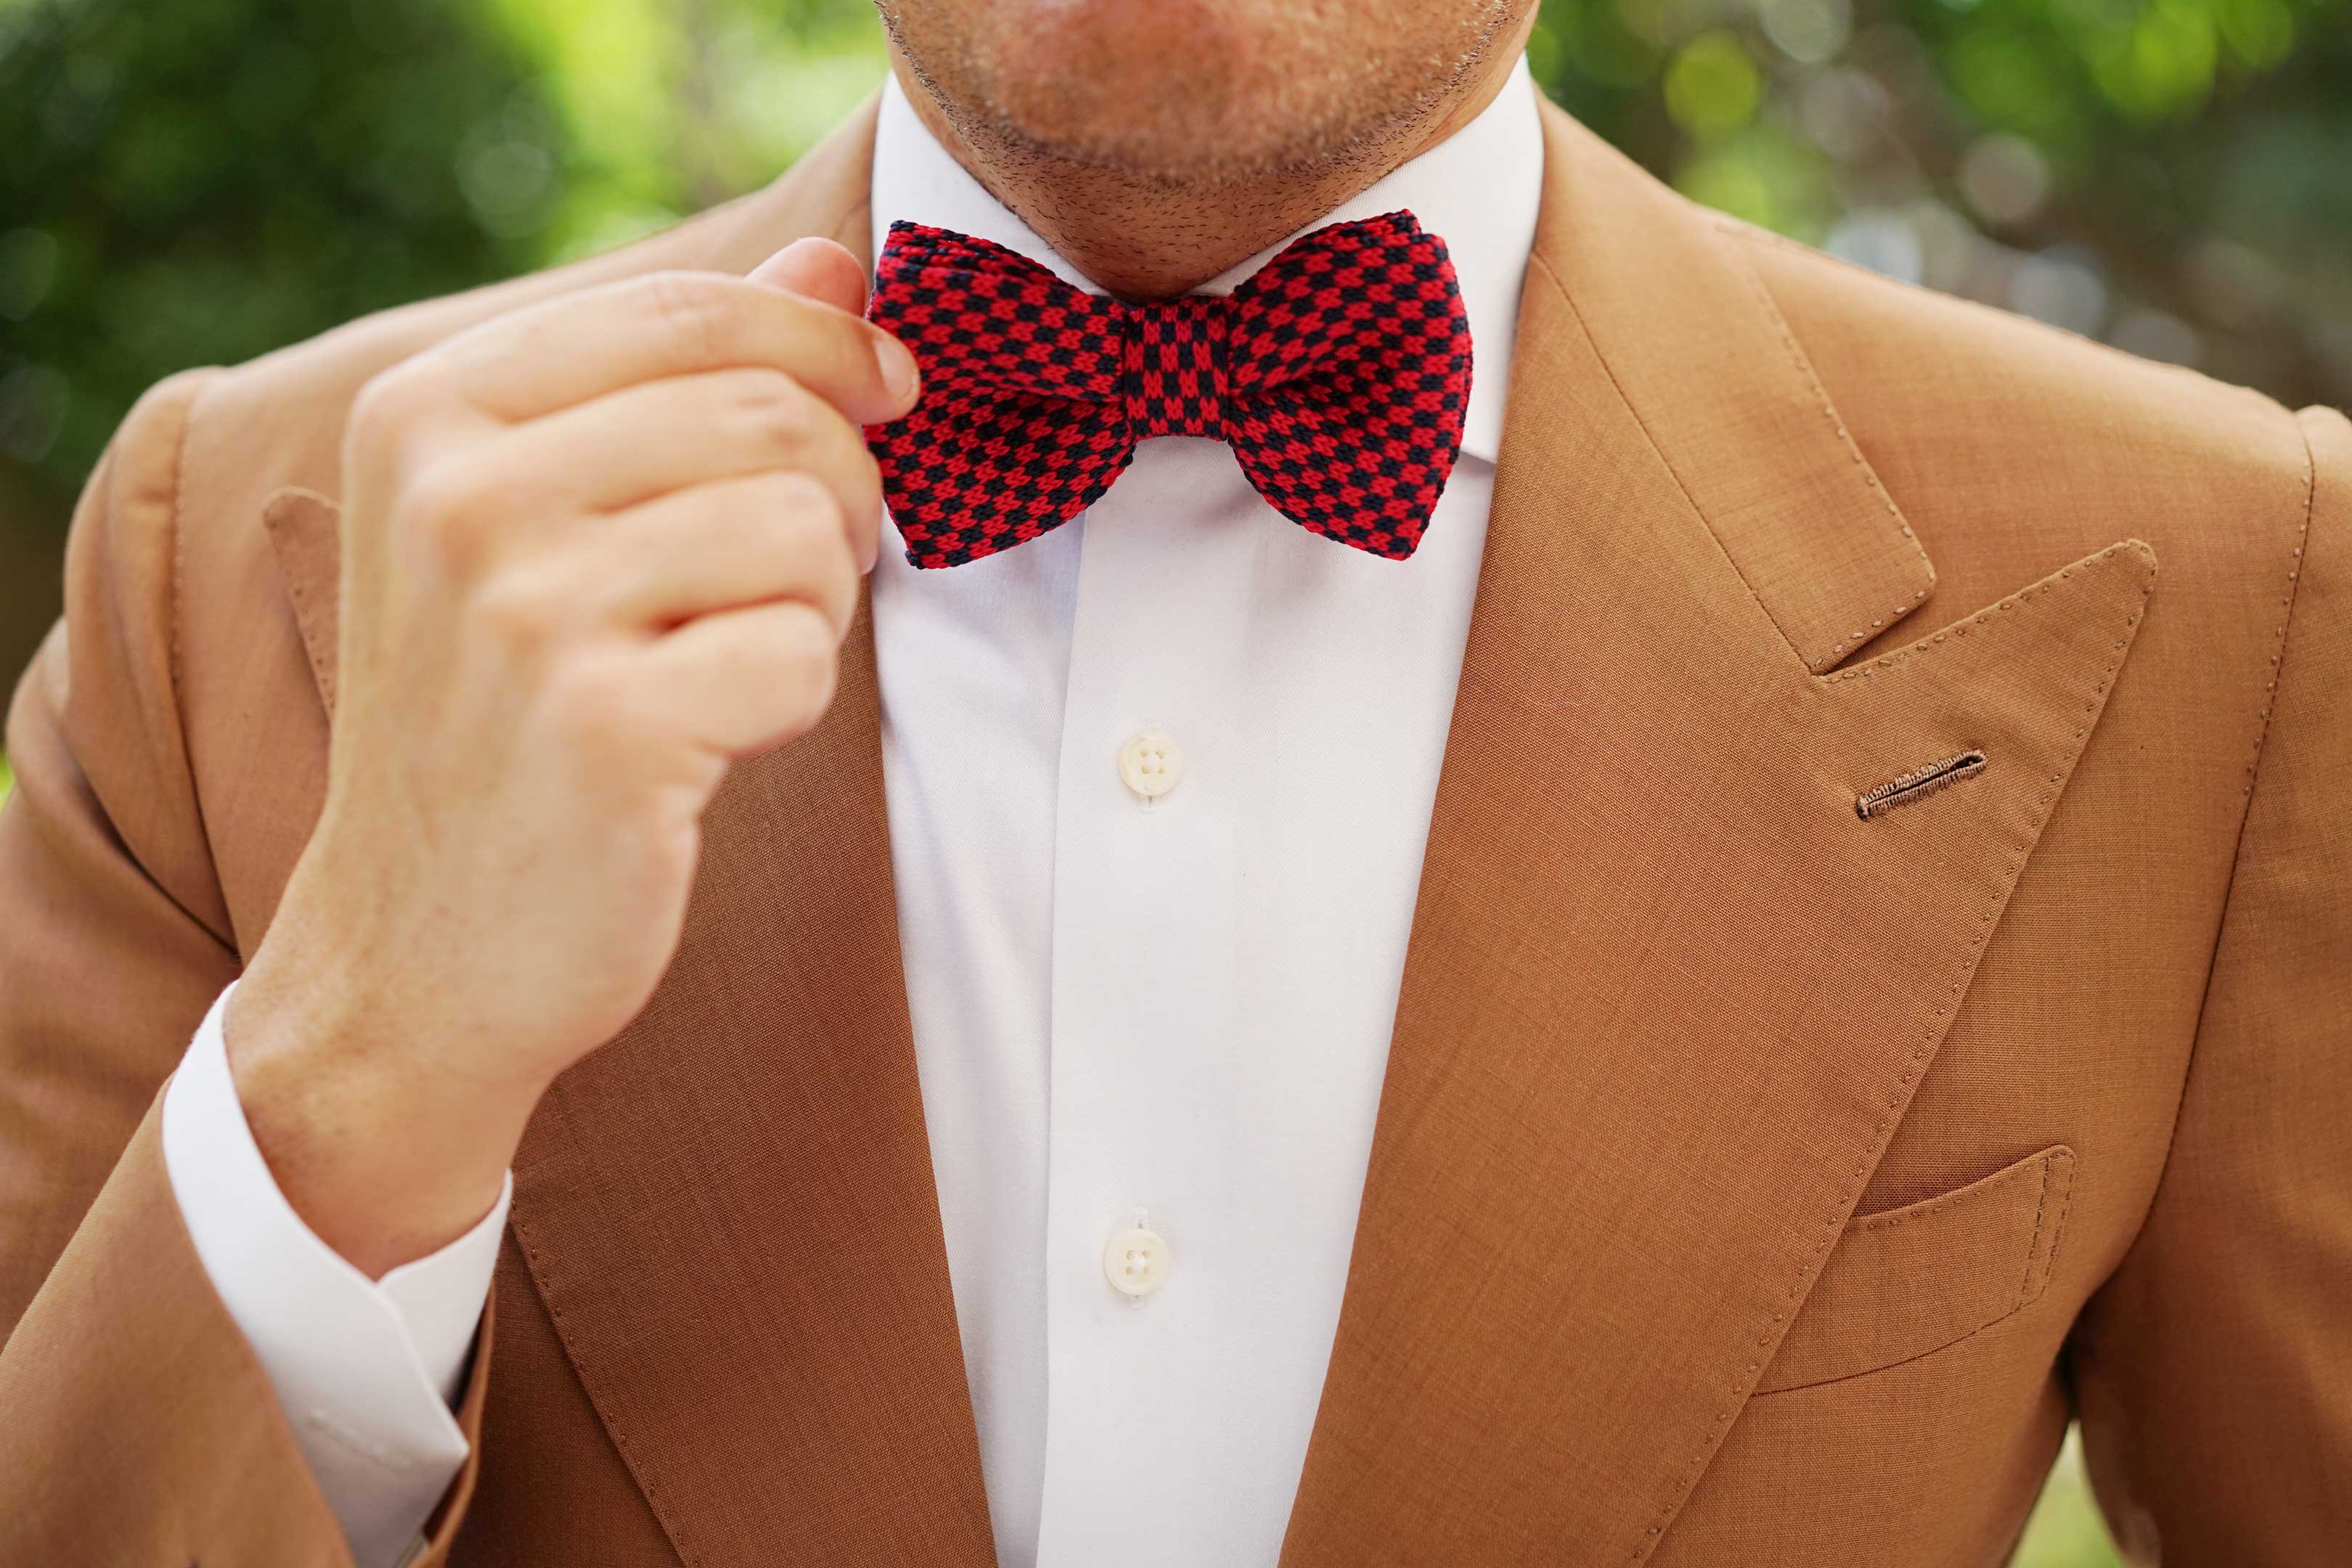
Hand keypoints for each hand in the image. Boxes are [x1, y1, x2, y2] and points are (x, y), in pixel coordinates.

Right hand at [224, 239, 916, 1276]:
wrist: (416, 951)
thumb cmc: (501, 721)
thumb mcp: (542, 523)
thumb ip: (680, 378)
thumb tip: (831, 257)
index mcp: (427, 411)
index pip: (688, 312)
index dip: (825, 343)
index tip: (887, 393)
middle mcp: (456, 494)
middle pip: (771, 414)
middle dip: (838, 494)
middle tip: (799, 576)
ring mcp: (521, 613)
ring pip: (805, 528)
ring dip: (817, 604)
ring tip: (734, 660)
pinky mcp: (604, 729)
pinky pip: (802, 655)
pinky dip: (791, 700)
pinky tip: (712, 740)